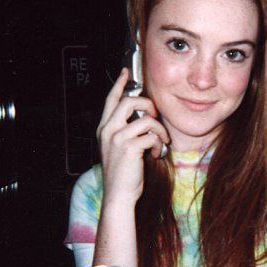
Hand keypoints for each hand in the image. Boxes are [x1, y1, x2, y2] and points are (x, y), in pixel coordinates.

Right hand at [97, 68, 169, 204]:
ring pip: (145, 118)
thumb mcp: (119, 147)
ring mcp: (117, 138)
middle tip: (155, 116)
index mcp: (104, 128)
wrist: (119, 195)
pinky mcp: (129, 147)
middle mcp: (107, 130)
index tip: (126, 71)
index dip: (119, 83)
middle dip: (148, 104)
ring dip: (159, 129)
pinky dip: (159, 143)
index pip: (111, 99)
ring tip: (161, 140)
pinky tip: (156, 154)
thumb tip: (145, 116)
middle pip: (129, 100)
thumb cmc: (123, 173)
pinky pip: (152, 135)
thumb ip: (126, 130)